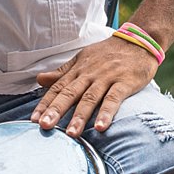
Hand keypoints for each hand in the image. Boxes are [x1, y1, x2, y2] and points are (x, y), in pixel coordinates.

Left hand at [31, 36, 158, 136]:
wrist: (139, 40)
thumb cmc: (108, 54)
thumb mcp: (82, 59)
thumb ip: (62, 72)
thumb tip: (39, 79)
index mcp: (77, 70)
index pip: (57, 89)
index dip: (45, 104)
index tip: (34, 120)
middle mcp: (89, 74)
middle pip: (70, 94)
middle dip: (56, 111)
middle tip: (45, 127)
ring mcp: (106, 78)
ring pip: (90, 98)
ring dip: (80, 116)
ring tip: (71, 134)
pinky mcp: (124, 82)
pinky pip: (114, 99)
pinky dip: (107, 112)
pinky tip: (100, 127)